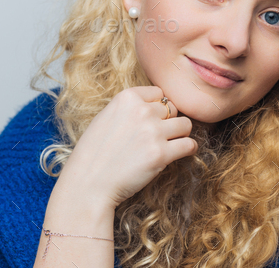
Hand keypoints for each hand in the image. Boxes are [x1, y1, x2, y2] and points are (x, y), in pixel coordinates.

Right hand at [54, 86, 194, 208]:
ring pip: (186, 125)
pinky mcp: (161, 154)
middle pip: (174, 109)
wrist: (88, 184)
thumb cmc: (94, 154)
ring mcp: (153, 132)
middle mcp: (142, 111)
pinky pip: (189, 145)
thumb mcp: (106, 117)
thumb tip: (157, 105)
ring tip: (172, 144)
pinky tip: (183, 152)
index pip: (159, 93)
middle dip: (169, 121)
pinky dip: (190, 149)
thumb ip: (131, 108)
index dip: (158, 107)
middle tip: (159, 136)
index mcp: (127, 98)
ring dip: (181, 134)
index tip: (152, 120)